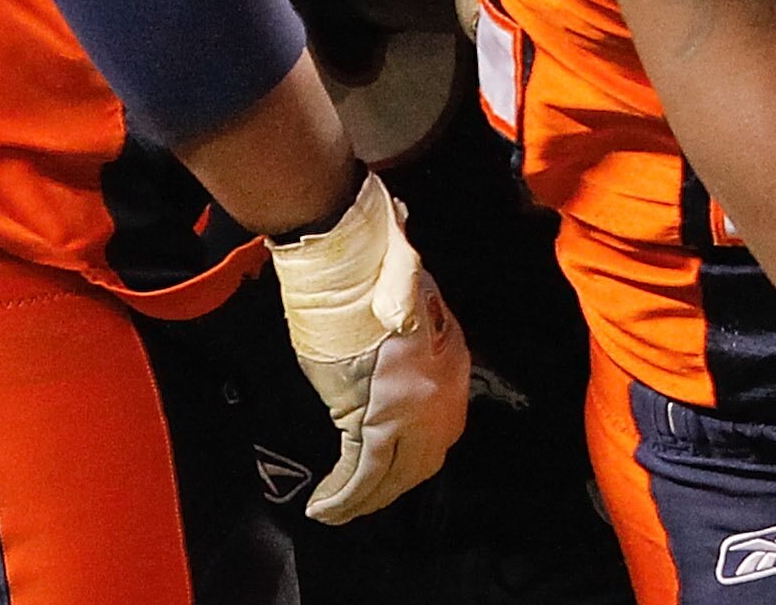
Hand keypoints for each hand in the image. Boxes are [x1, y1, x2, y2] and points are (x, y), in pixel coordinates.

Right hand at [268, 169, 470, 522]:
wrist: (351, 264)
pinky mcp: (373, 417)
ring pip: (390, 475)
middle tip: (361, 501)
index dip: (413, 457)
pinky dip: (343, 494)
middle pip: (417, 464)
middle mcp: (439, 399)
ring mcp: (408, 411)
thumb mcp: (410, 296)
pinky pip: (362, 471)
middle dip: (388, 488)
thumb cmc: (376, 272)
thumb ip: (414, 322)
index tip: (391, 468)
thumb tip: (403, 323)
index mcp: (452, 368)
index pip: (438, 433)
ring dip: (363, 498)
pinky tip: (323, 509)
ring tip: (335, 511)